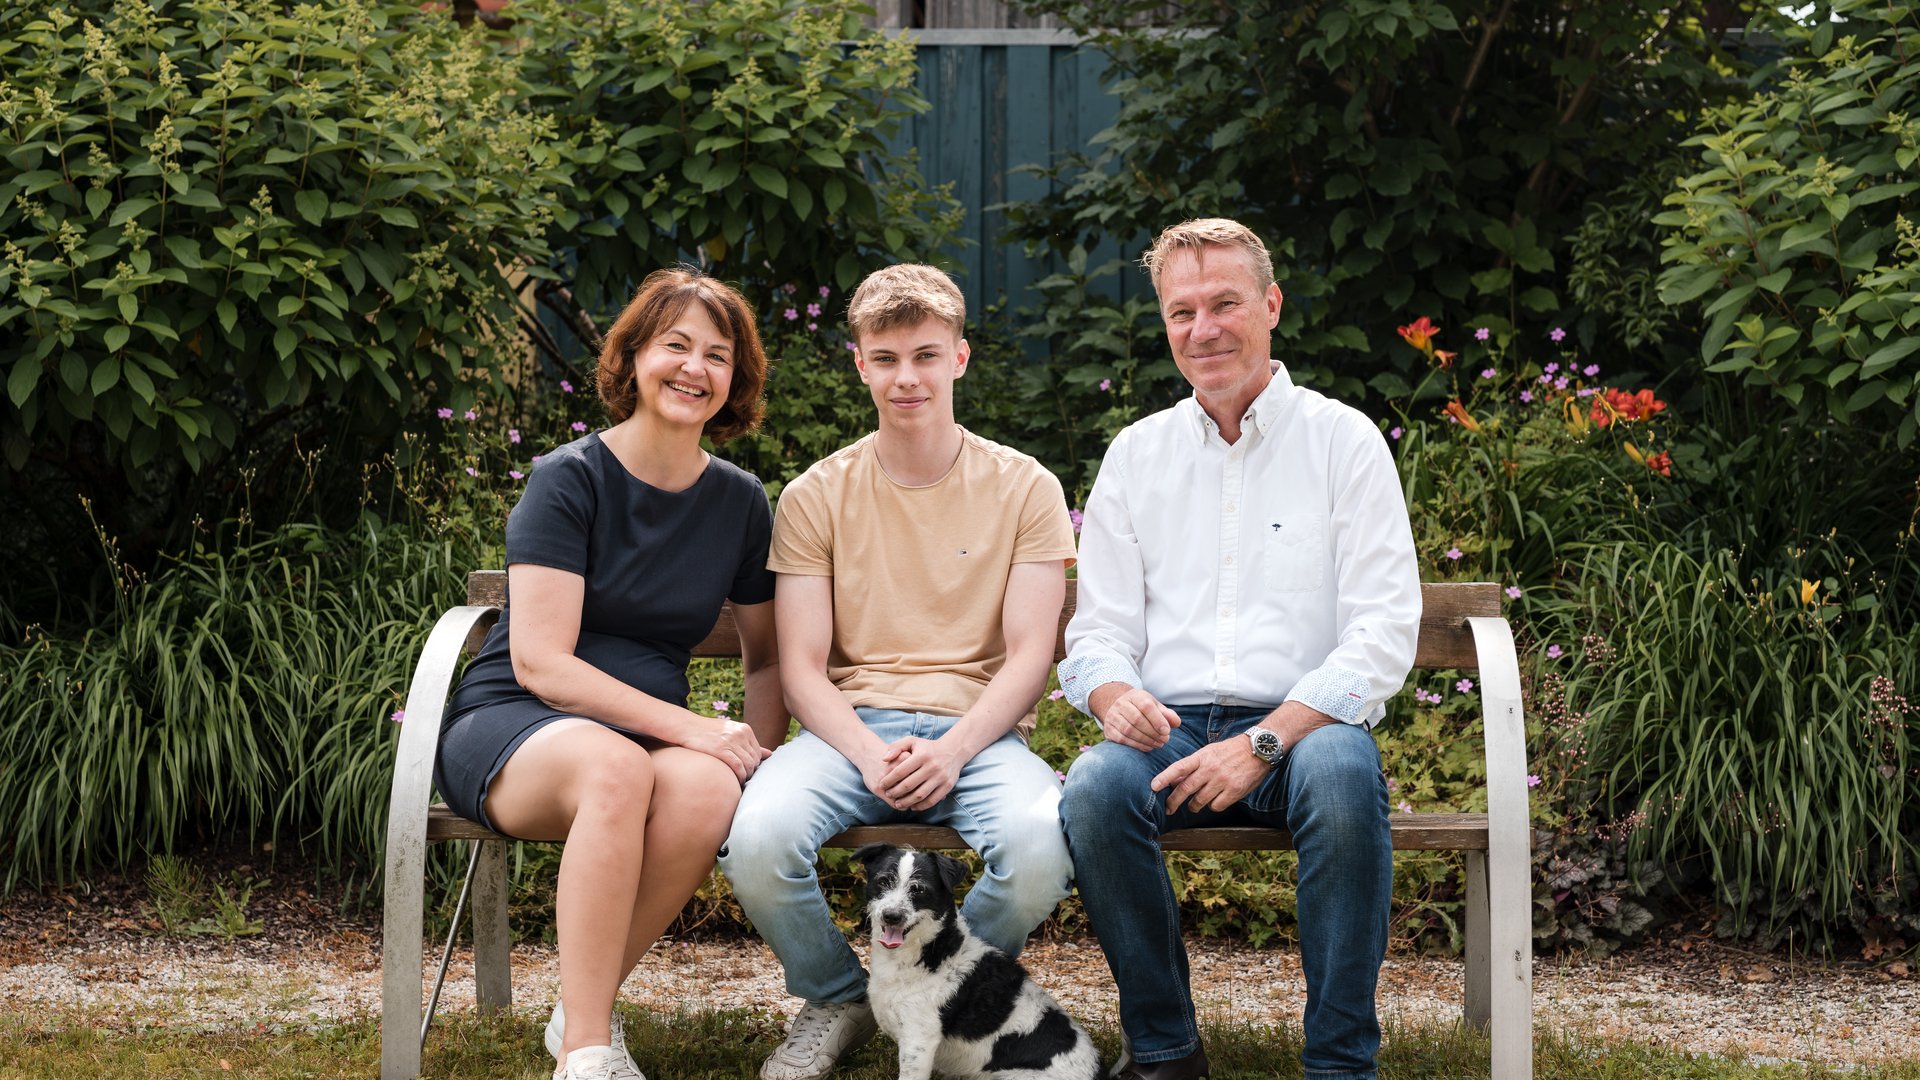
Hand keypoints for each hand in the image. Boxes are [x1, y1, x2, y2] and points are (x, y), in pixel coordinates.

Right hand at [685, 716, 771, 783]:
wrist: (686, 726)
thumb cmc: (709, 732)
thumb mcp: (731, 732)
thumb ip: (749, 743)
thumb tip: (770, 754)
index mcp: (745, 729)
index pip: (758, 753)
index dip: (754, 765)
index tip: (746, 772)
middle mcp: (740, 733)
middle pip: (755, 759)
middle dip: (751, 772)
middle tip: (743, 779)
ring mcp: (731, 741)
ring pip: (748, 764)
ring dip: (746, 776)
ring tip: (739, 781)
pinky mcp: (721, 749)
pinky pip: (738, 767)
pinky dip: (740, 777)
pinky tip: (736, 782)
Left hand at [876, 737, 962, 810]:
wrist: (953, 751)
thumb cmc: (927, 748)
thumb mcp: (912, 741)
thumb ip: (895, 747)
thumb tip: (884, 759)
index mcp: (921, 755)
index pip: (900, 771)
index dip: (889, 780)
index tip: (881, 784)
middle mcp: (932, 766)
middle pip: (909, 785)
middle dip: (895, 792)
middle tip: (888, 794)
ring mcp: (941, 777)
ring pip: (920, 795)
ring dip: (906, 802)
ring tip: (898, 803)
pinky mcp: (947, 786)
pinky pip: (932, 800)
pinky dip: (921, 806)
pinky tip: (912, 806)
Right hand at [1089, 683, 1180, 751]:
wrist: (1119, 708)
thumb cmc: (1142, 708)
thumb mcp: (1155, 707)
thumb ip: (1167, 714)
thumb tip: (1176, 723)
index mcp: (1134, 696)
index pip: (1146, 706)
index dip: (1157, 720)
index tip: (1167, 731)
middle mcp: (1121, 704)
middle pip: (1137, 719)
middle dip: (1153, 732)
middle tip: (1164, 740)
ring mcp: (1112, 717)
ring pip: (1128, 730)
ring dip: (1146, 740)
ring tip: (1158, 744)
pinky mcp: (1108, 729)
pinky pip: (1122, 739)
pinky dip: (1137, 745)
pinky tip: (1147, 747)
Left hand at [1151, 738, 1270, 814]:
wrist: (1258, 750)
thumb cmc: (1230, 751)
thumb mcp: (1209, 752)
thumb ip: (1192, 766)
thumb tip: (1174, 780)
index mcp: (1202, 757)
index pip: (1179, 767)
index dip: (1164, 777)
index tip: (1153, 786)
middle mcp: (1210, 768)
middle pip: (1186, 788)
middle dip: (1174, 801)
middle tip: (1168, 808)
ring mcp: (1222, 780)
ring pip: (1199, 801)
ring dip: (1194, 805)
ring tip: (1194, 805)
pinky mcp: (1234, 791)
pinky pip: (1216, 806)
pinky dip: (1213, 806)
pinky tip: (1215, 800)